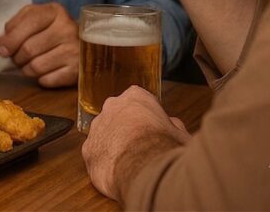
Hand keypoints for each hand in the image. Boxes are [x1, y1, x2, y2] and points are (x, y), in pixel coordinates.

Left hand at [0, 3, 77, 86]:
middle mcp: (68, 29)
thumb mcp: (33, 18)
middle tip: (17, 58)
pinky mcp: (77, 70)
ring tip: (29, 64)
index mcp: (55, 12)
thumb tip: (1, 45)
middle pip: (29, 49)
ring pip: (36, 67)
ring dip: (26, 69)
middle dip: (16, 57)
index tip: (1, 50)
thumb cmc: (50, 30)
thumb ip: (14, 26)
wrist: (81, 44)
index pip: (29, 23)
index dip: (10, 39)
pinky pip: (47, 80)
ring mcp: (75, 50)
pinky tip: (44, 72)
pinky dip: (40, 79)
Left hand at [81, 86, 190, 201]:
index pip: (139, 101)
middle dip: (127, 128)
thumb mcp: (182, 134)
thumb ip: (173, 125)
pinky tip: (118, 173)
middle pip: (118, 115)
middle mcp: (112, 107)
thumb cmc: (166, 148)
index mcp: (136, 97)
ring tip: (131, 163)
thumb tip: (173, 125)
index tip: (154, 129)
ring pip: (104, 135)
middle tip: (141, 146)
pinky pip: (96, 155)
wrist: (146, 170)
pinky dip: (105, 164)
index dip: (148, 117)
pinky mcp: (87, 150)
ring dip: (114, 146)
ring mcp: (97, 128)